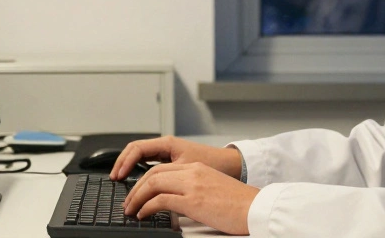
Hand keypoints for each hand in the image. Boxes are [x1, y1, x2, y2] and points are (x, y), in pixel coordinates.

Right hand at [110, 136, 241, 180]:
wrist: (231, 165)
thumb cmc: (214, 164)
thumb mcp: (187, 171)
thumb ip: (167, 177)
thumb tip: (149, 187)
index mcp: (167, 143)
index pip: (137, 149)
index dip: (124, 162)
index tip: (118, 176)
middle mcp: (165, 145)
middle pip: (134, 150)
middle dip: (122, 163)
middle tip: (114, 179)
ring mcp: (167, 152)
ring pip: (140, 156)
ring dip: (128, 166)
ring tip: (120, 180)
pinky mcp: (171, 160)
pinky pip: (148, 162)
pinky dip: (138, 169)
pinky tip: (135, 180)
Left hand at [124, 162, 258, 235]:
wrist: (256, 208)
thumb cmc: (239, 204)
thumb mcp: (212, 190)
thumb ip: (193, 190)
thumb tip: (175, 203)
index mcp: (197, 169)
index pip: (161, 169)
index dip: (144, 180)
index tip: (136, 192)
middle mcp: (192, 172)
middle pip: (153, 174)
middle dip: (136, 188)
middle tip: (128, 202)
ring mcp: (192, 185)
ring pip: (152, 183)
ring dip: (137, 197)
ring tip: (131, 210)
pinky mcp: (193, 200)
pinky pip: (160, 199)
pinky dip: (147, 207)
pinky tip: (143, 214)